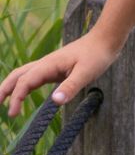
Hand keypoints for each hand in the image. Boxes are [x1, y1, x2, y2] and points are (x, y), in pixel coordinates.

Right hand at [0, 33, 118, 117]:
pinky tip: (26, 93)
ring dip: (12, 86)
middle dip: (5, 89)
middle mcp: (45, 63)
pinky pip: (35, 76)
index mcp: (49, 64)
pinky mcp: (56, 68)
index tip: (12, 114)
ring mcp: (50, 65)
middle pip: (18, 75)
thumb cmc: (97, 55)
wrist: (105, 40)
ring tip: (4, 100)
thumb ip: (71, 87)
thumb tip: (54, 102)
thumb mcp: (86, 73)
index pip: (25, 82)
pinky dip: (25, 84)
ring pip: (24, 74)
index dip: (16, 98)